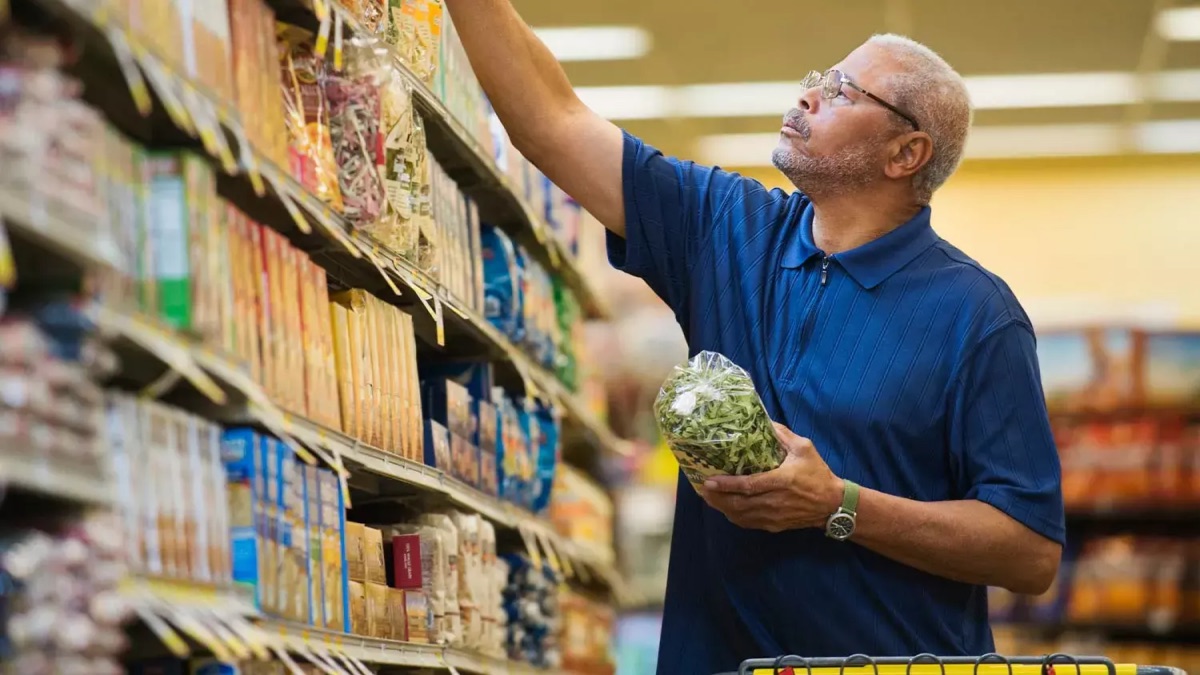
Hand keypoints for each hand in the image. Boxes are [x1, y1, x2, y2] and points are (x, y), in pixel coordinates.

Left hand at [699, 422, 843, 532]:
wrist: (833, 504)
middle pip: (738, 504)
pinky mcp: (773, 525)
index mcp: (782, 481)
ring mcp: (773, 516)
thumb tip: (764, 420)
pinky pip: (748, 523)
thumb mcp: (804, 448)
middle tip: (702, 488)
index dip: (727, 485)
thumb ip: (783, 435)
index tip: (710, 480)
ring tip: (708, 497)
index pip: (749, 485)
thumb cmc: (818, 474)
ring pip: (740, 516)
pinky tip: (724, 507)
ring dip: (721, 507)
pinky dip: (733, 516)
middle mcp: (774, 501)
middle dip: (717, 498)